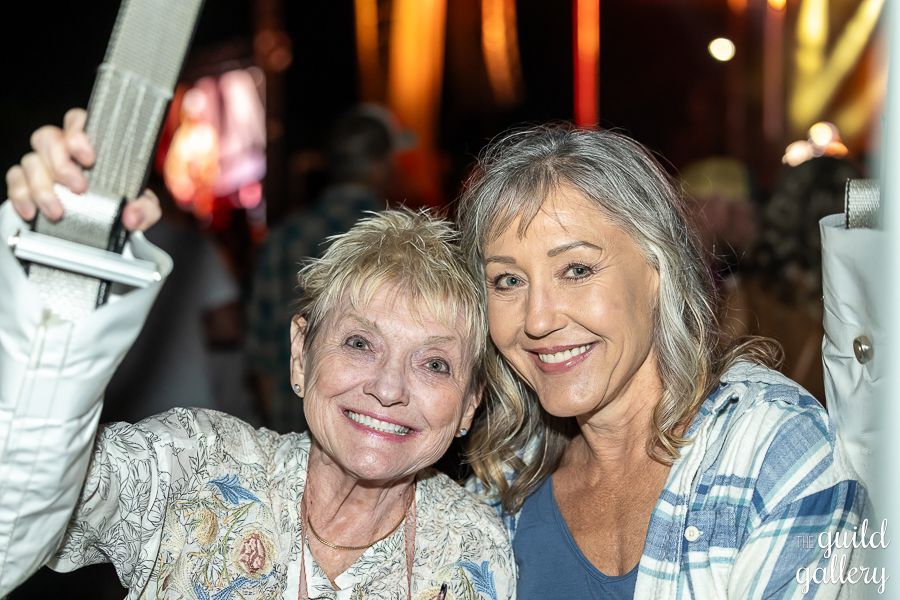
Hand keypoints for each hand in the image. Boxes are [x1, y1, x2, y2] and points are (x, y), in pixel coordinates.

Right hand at [5, 108, 160, 230]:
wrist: (110, 223)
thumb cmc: (124, 203)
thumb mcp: (143, 206)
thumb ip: (145, 208)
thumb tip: (132, 216)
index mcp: (91, 144)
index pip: (77, 121)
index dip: (78, 135)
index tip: (90, 158)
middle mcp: (64, 149)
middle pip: (48, 138)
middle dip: (61, 165)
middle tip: (78, 188)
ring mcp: (43, 164)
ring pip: (30, 161)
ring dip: (42, 187)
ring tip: (58, 210)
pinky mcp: (27, 182)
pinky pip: (15, 180)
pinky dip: (21, 195)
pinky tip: (32, 210)